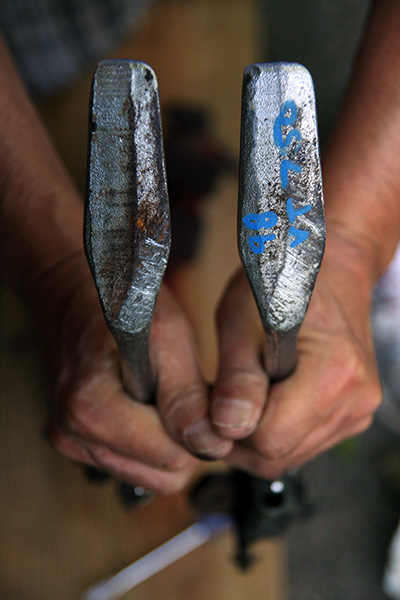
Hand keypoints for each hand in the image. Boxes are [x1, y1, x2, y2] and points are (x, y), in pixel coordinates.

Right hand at [46, 255, 231, 494]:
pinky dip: (149, 443)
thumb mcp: (166, 335)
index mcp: (89, 406)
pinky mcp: (77, 444)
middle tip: (180, 391)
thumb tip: (209, 444)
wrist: (76, 294)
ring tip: (162, 395)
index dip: (198, 428)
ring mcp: (71, 442)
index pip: (170, 457)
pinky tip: (146, 406)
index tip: (200, 395)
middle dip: (183, 438)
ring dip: (167, 442)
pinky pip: (133, 467)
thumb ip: (186, 393)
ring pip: (150, 476)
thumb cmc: (123, 305)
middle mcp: (72, 433)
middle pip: (162, 475)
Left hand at [208, 234, 381, 478]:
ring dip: (255, 438)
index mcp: (334, 372)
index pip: (271, 438)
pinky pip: (303, 445)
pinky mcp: (351, 416)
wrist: (328, 271)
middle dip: (239, 438)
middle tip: (217, 401)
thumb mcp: (242, 319)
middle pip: (279, 455)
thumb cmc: (282, 283)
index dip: (230, 426)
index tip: (213, 399)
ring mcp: (357, 412)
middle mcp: (355, 400)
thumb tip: (226, 427)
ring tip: (240, 396)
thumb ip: (237, 376)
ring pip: (290, 456)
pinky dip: (276, 432)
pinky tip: (263, 400)